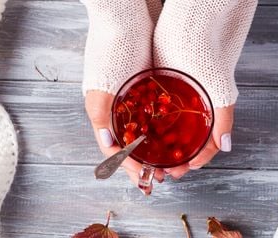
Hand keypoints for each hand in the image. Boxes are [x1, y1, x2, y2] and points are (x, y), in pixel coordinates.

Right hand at [82, 0, 163, 186]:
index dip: (130, 167)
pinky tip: (176, 134)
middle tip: (164, 175)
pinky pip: (154, 113)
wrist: (128, 14)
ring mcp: (132, 97)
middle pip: (131, 144)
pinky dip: (163, 127)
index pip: (115, 149)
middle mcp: (118, 107)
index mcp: (104, 111)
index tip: (146, 180)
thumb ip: (102, 115)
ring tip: (172, 160)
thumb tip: (108, 144)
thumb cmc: (113, 47)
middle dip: (146, 162)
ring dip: (156, 148)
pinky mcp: (146, 86)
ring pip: (144, 131)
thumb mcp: (103, 83)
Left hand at [154, 0, 256, 177]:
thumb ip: (224, 118)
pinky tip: (142, 135)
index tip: (181, 171)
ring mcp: (178, 100)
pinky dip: (151, 128)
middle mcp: (193, 109)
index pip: (204, 146)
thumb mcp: (220, 92)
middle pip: (184, 142)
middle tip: (162, 171)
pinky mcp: (163, 89)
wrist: (188, 28)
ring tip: (150, 159)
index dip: (194, 161)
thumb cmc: (206, 59)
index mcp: (210, 112)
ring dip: (161, 148)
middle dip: (174, 159)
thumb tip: (225, 147)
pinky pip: (156, 114)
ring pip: (170, 131)